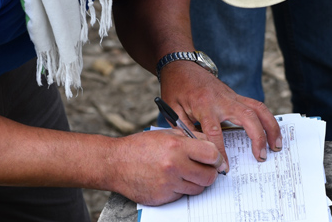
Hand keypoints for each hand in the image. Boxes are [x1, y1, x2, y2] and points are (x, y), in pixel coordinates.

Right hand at [106, 129, 224, 205]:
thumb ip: (191, 138)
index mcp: (177, 146)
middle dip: (210, 173)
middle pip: (209, 176)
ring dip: (196, 182)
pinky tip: (170, 180)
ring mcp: (168, 184)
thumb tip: (212, 147)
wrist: (115, 163)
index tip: (215, 160)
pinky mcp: (163, 198)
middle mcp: (174, 166)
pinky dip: (180, 189)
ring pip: (198, 188)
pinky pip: (182, 196)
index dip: (216, 158)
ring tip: (185, 173)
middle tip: (204, 169)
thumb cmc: (140, 147)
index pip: (212, 154)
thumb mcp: (166, 134)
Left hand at [158, 61, 282, 167]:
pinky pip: (257, 106)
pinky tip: (272, 132)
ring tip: (276, 146)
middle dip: (258, 137)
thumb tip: (195, 149)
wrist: (182, 66)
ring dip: (271, 127)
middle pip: (247, 117)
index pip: (215, 132)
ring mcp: (232, 96)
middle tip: (262, 156)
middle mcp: (222, 99)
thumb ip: (182, 129)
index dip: (221, 152)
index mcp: (204, 105)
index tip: (225, 167)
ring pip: (259, 109)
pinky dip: (267, 119)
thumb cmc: (176, 88)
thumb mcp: (172, 109)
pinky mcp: (237, 96)